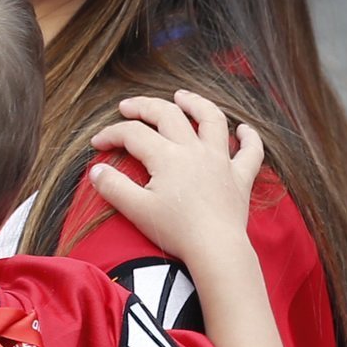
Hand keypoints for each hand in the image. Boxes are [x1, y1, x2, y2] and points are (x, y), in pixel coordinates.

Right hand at [88, 89, 262, 264]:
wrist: (216, 249)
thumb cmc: (176, 231)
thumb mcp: (136, 210)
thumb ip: (113, 187)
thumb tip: (96, 170)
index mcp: (167, 157)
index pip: (133, 133)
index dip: (111, 134)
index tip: (97, 144)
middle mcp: (194, 150)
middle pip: (168, 114)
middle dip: (144, 106)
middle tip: (128, 106)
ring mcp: (220, 161)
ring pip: (211, 119)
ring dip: (196, 103)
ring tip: (182, 96)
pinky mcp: (240, 177)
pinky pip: (251, 151)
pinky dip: (249, 137)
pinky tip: (244, 129)